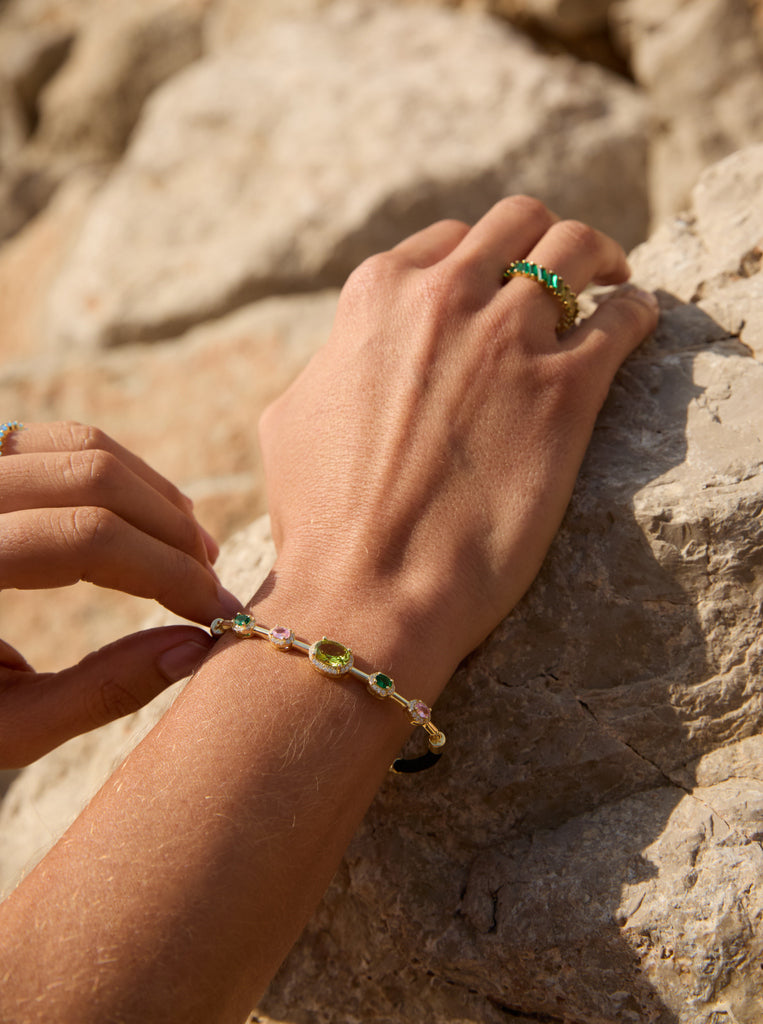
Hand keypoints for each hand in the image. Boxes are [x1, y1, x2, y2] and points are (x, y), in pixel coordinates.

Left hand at [0, 421, 240, 766]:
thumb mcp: (0, 728)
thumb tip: (193, 647)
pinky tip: (144, 518)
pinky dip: (116, 475)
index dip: (167, 573)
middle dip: (170, 531)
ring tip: (191, 549)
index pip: (86, 540)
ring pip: (82, 446)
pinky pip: (57, 443)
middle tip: (211, 582)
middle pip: (93, 479)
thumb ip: (97, 691)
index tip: (215, 611)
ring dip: (152, 494)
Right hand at [258, 197, 658, 684]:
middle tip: (562, 272)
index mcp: (377, 295)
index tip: (496, 281)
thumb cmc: (320, 516)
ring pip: (577, 248)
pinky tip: (637, 323)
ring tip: (610, 281)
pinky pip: (625, 317)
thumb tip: (351, 357)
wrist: (370, 585)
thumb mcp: (293, 416)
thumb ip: (336, 364)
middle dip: (542, 237)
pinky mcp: (567, 391)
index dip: (478, 258)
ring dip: (598, 257)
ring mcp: (508, 339)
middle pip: (519, 221)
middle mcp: (445, 298)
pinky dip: (637, 312)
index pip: (447, 239)